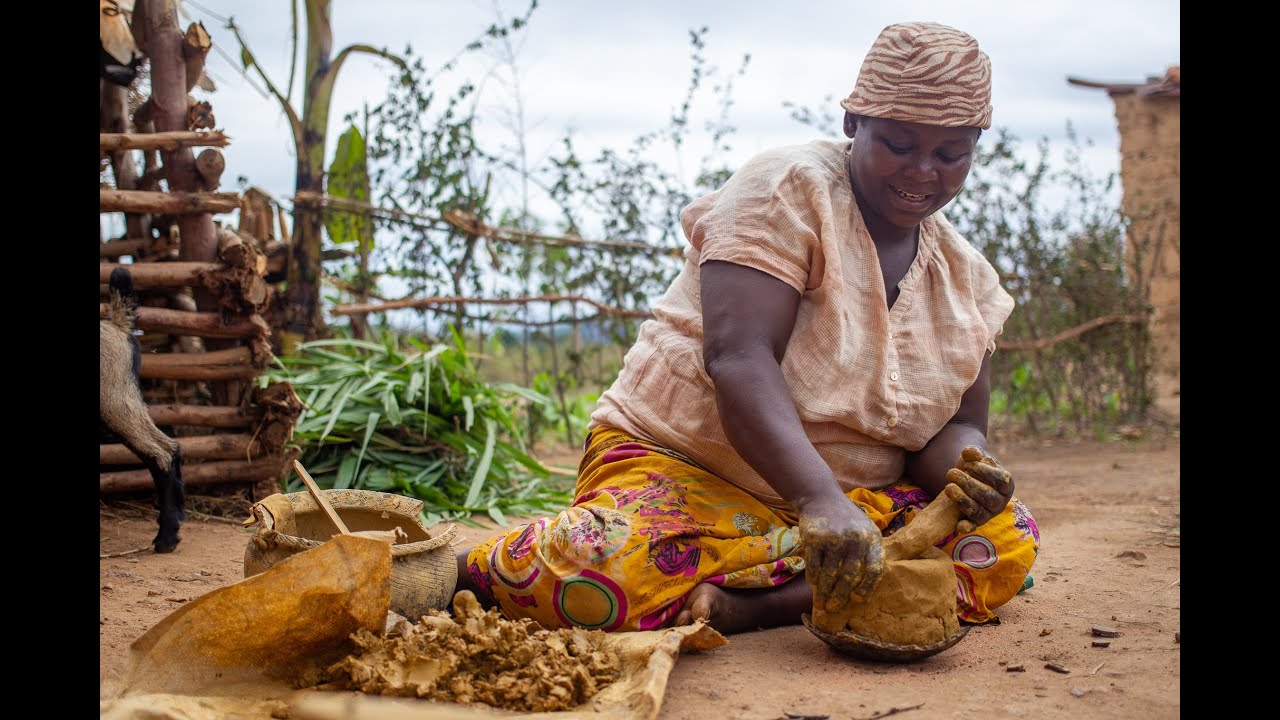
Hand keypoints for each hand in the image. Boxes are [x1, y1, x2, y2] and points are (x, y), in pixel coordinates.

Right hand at [799, 496, 884, 612]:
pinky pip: (814, 566)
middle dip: (840, 597)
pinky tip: (813, 584)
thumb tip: (866, 589)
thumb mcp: (865, 529)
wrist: (821, 496)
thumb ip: (869, 553)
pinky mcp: (814, 538)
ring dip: (824, 593)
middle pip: (849, 577)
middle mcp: (855, 539)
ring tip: (821, 604)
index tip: (858, 599)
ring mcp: (833, 538)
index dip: (867, 587)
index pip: (874, 569)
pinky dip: (813, 578)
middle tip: (834, 609)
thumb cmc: (846, 519)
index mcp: (872, 538)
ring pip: (829, 575)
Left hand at [943, 446, 1014, 534]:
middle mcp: (1000, 501)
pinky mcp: (976, 522)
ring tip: (948, 486)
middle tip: (951, 472)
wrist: (967, 481)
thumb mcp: (975, 457)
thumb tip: (969, 453)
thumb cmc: (974, 467)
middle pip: (988, 496)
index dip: (983, 471)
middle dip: (968, 484)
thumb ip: (973, 453)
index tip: (967, 463)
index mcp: (1006, 484)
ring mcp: (989, 514)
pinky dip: (966, 527)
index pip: (1000, 479)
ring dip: (962, 500)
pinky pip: (972, 527)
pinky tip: (958, 526)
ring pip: (978, 512)